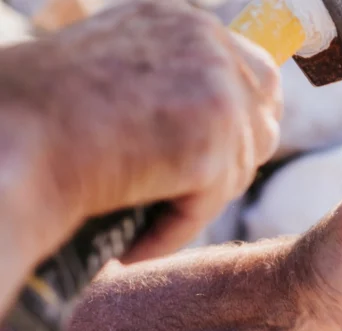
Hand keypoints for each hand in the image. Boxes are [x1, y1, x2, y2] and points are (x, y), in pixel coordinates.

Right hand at [0, 0, 280, 263]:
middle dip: (233, 158)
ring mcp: (215, 90)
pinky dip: (172, 229)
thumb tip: (218, 123)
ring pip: (241, 165)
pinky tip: (130, 244)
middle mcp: (206, 44)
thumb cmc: (35, 118)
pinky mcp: (211, 144)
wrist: (5, 142)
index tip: (222, 153)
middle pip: (262, 117)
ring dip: (194, 198)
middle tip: (184, 192)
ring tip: (138, 212)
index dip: (243, 119)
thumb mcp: (113, 74)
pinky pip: (211, 203)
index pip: (254, 73)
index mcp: (181, 22)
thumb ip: (166, 82)